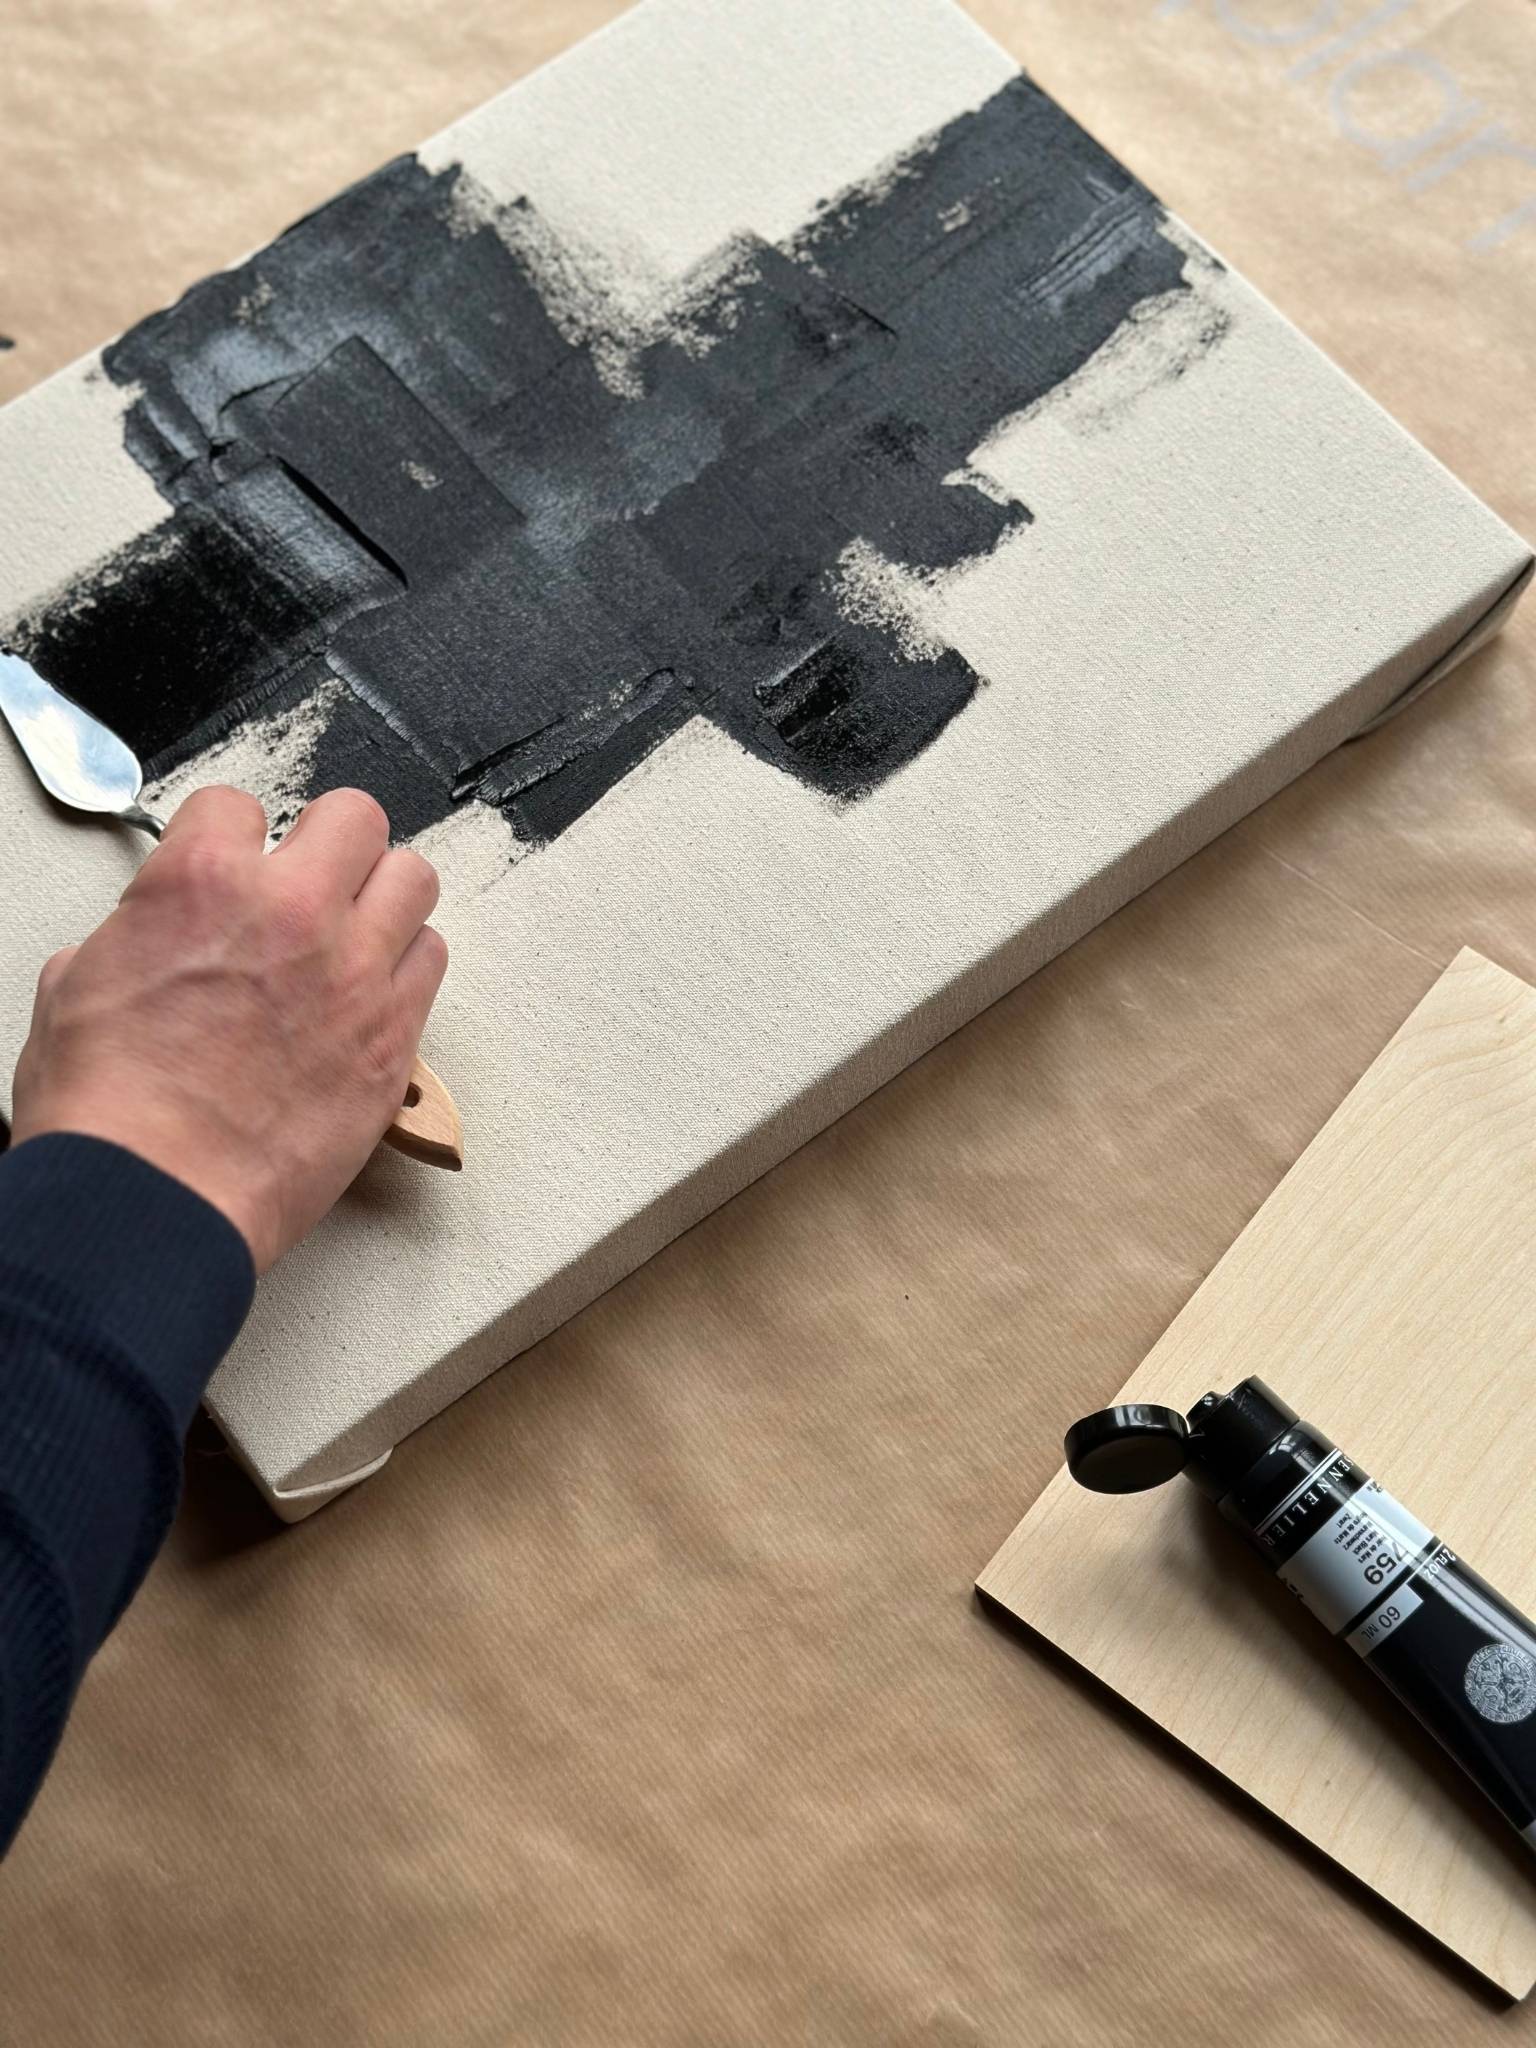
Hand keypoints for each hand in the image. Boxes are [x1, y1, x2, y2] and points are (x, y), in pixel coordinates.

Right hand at [10, 786, 447, 1272]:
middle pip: (354, 819)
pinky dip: (406, 965)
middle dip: (329, 843)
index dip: (229, 837)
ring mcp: (355, 971)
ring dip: (382, 897)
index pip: (238, 803)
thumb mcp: (76, 987)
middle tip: (313, 879)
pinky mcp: (395, 1034)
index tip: (233, 862)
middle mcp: (292, 911)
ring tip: (355, 931)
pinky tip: (373, 990)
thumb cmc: (109, 1112)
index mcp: (202, 883)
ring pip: (413, 880)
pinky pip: (431, 960)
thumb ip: (133, 935)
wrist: (156, 1198)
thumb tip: (151, 939)